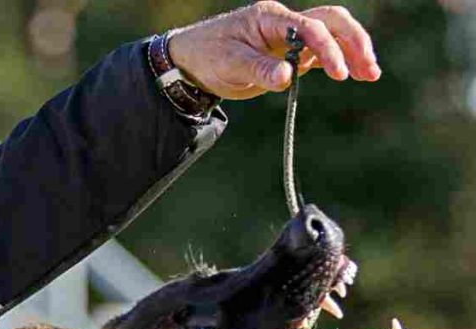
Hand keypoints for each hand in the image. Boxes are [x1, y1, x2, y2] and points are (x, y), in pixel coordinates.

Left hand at [167, 1, 379, 99]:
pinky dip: (339, 61)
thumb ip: (258, 69)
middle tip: (368, 69)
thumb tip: (287, 77)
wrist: (192, 61)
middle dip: (353, 42)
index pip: (309, 27)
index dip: (328, 48)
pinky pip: (321, 53)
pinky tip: (356, 74)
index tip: (338, 73)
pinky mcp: (290, 54)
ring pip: (332, 35)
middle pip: (331, 21)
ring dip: (353, 51)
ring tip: (370, 75)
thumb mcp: (229, 64)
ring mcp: (290, 37)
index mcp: (270, 18)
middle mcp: (285, 22)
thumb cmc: (208, 55)